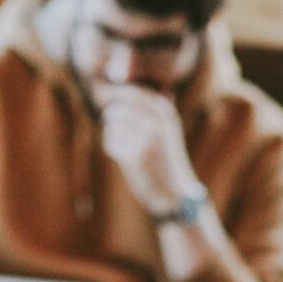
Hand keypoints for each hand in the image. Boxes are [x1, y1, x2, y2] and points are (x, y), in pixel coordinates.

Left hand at [100, 85, 198, 216]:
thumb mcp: (168, 130)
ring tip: (124, 146)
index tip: (109, 101)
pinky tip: (124, 158)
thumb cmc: (166, 160)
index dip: (117, 95)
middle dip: (112, 116)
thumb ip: (157, 107)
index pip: (133, 92)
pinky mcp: (133, 155)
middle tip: (113, 126)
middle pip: (118, 107)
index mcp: (166, 112)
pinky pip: (110, 142)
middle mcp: (156, 121)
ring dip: (113, 134)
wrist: (173, 194)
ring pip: (111, 124)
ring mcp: (145, 138)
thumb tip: (138, 87)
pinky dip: (112, 149)